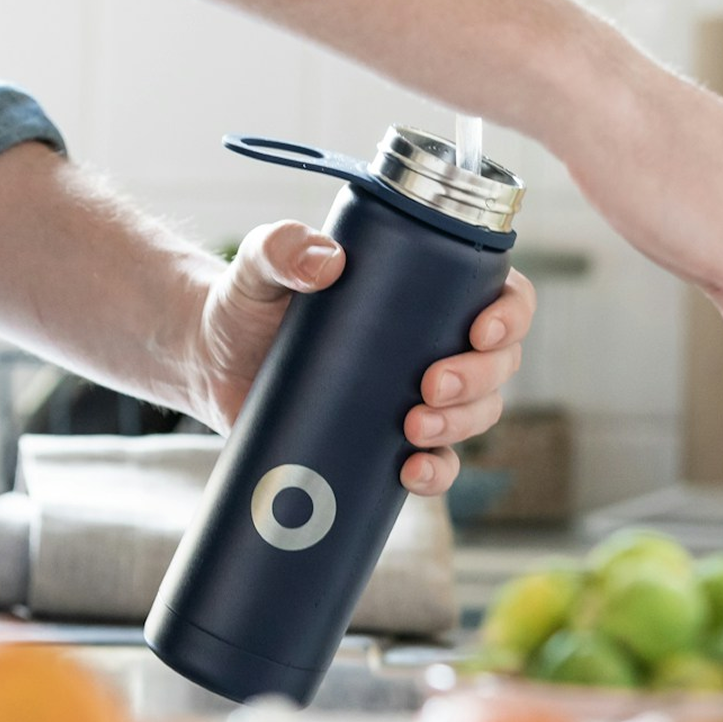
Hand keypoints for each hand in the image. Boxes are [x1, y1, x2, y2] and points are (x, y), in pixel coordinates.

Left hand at [186, 219, 534, 495]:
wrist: (211, 361)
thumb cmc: (247, 301)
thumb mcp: (259, 264)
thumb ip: (281, 247)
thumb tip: (325, 261)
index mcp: (428, 288)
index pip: (502, 295)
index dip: (511, 315)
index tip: (480, 330)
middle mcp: (435, 341)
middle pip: (500, 364)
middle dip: (480, 379)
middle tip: (430, 385)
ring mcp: (416, 395)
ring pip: (478, 414)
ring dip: (462, 425)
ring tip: (413, 428)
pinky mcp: (388, 442)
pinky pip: (437, 464)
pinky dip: (436, 474)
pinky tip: (410, 473)